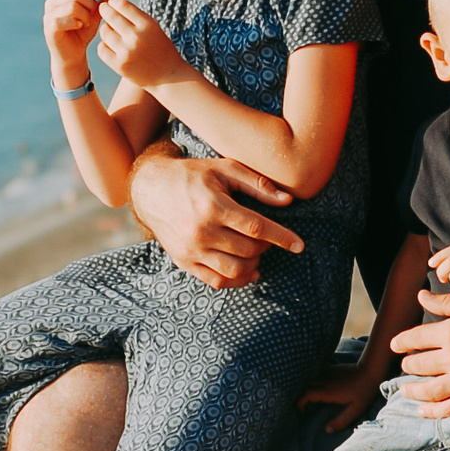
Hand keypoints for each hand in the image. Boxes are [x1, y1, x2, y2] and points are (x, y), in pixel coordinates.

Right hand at [43, 0, 111, 76]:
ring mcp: (48, 13)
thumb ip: (104, 2)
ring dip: (85, 15)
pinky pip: (63, 19)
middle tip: (96, 15)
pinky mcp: (49, 27)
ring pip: (72, 5)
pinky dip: (76, 22)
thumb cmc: (83, 31)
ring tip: (87, 23)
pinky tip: (81, 26)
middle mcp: (53, 0)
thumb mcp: (95, 14)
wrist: (73, 54)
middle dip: (92, 4)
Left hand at [95, 0, 198, 91]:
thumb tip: (112, 2)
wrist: (168, 76)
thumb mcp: (153, 28)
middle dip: (104, 10)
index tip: (111, 3)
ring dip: (105, 30)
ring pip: (104, 32)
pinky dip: (104, 46)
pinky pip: (102, 49)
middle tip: (102, 10)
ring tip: (110, 32)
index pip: (123, 5)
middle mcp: (137, 37)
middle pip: (111, 16)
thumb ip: (135, 16)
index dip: (113, 2)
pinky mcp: (120, 65)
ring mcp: (127, 52)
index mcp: (148, 25)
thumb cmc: (159, 48)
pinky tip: (111, 46)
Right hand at [129, 148, 302, 289]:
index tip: (299, 245)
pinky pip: (215, 281)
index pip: (257, 228)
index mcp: (213, 206)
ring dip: (253, 265)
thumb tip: (288, 201)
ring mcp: (190, 250)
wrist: (151, 189)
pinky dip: (236, 280)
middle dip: (266, 247)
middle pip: (248, 250)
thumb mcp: (224, 169)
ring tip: (257, 253)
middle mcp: (200, 231)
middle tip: (268, 238)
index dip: (282, 237)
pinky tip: (247, 271)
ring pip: (234, 270)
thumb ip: (257, 185)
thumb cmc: (192, 175)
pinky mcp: (183, 261)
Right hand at [301, 355, 385, 433]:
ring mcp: (327, 372)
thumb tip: (327, 430)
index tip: (303, 412)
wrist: (371, 370)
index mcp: (328, 391)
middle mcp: (324, 380)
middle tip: (301, 405)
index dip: (300, 404)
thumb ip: (341, 421)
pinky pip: (315, 372)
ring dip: (303, 386)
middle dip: (298, 394)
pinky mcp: (331, 368)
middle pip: (303, 385)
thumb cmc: (364, 392)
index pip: (306, 395)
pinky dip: (310, 378)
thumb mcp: (355, 410)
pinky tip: (313, 385)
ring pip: (308, 377)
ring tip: (304, 396)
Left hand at [387, 290, 449, 418]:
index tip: (395, 345)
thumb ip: (446, 303)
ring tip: (406, 390)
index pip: (414, 339)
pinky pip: (448, 410)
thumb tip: (421, 295)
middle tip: (405, 365)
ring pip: (428, 391)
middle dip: (408, 365)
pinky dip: (431, 412)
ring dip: (412, 391)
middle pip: (417, 365)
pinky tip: (422, 410)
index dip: (401, 343)